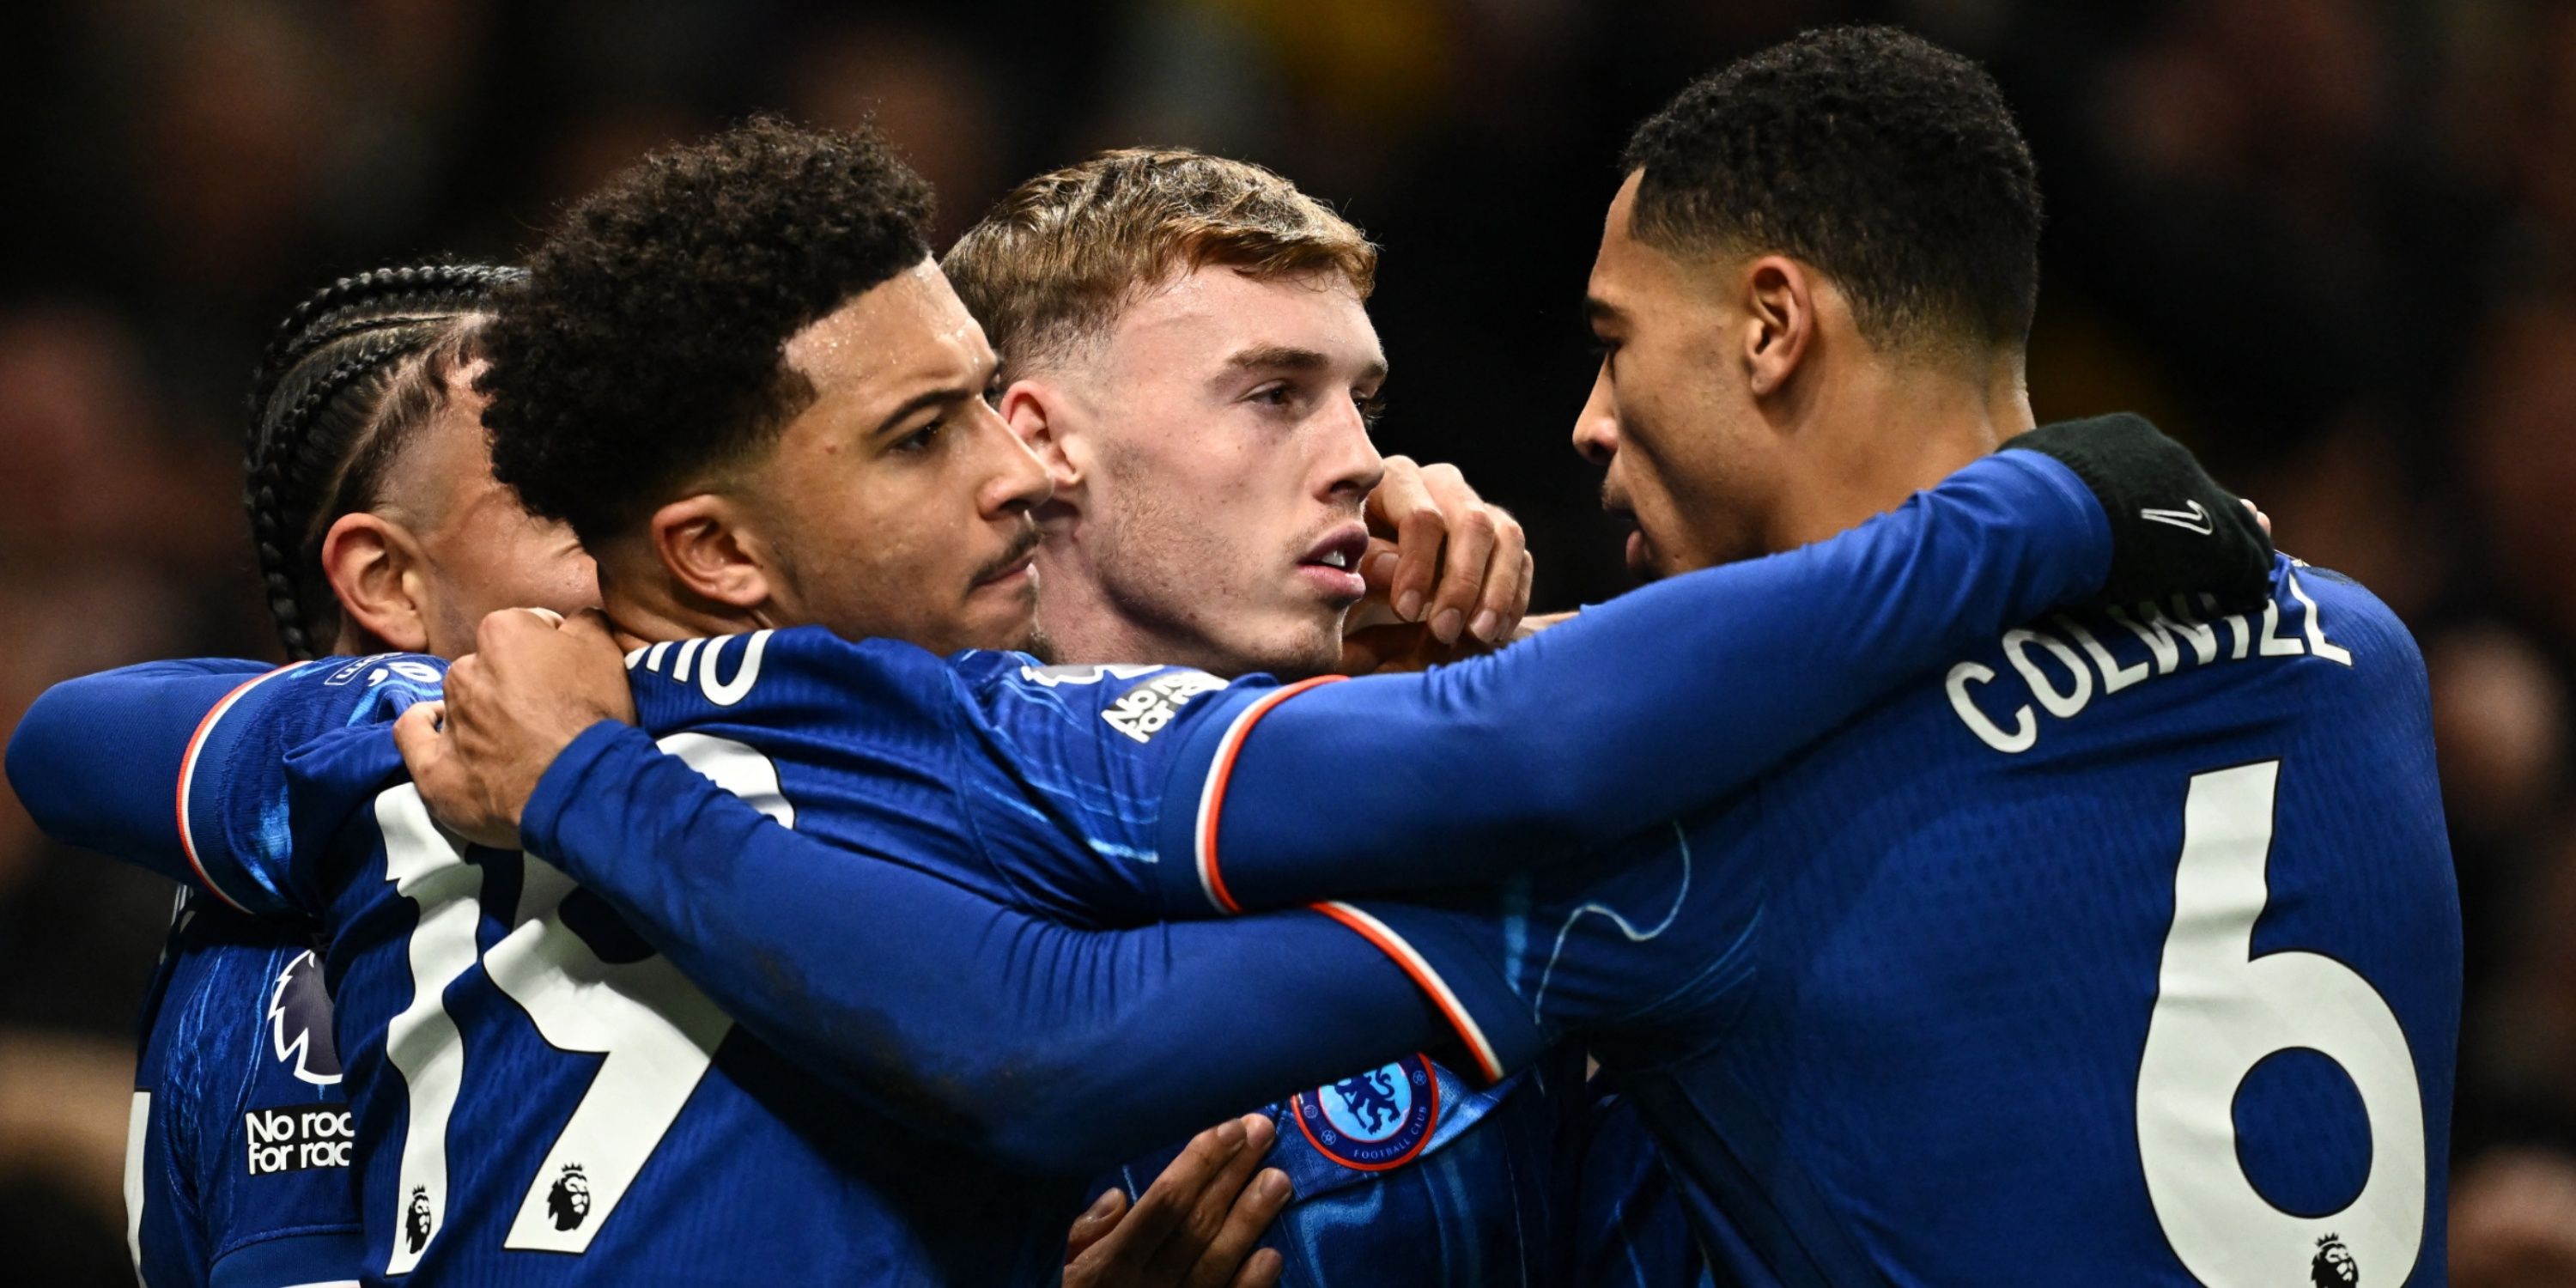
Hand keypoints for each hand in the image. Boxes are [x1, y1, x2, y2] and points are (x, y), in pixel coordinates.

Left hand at [393, 608, 636, 847]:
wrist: (578, 788)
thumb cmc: (594, 716)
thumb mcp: (607, 650)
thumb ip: (584, 621)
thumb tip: (571, 621)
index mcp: (503, 633)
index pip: (528, 627)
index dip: (553, 649)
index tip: (571, 674)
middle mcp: (466, 668)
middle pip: (491, 665)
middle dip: (514, 681)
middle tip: (548, 711)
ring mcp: (449, 717)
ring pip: (460, 699)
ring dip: (482, 710)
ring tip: (515, 738)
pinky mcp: (434, 767)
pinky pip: (412, 734)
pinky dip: (425, 727)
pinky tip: (439, 726)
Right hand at [1063, 1113, 1290, 1287]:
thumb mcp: (1049, 1271)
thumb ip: (1078, 1237)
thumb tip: (1117, 1198)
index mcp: (1108, 1267)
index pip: (1163, 1206)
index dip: (1198, 1164)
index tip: (1227, 1127)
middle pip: (1198, 1225)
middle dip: (1232, 1175)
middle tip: (1263, 1132)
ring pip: (1219, 1262)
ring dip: (1251, 1220)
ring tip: (1279, 1180)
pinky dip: (1252, 1285)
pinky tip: (1273, 1255)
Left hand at [1341, 456, 1533, 673]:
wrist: (1363, 579)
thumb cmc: (1345, 569)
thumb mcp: (1344, 568)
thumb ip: (1366, 565)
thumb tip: (1396, 569)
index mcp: (1394, 480)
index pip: (1421, 517)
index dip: (1417, 566)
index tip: (1405, 612)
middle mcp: (1441, 483)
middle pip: (1472, 522)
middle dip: (1462, 583)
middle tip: (1444, 631)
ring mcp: (1476, 506)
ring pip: (1506, 536)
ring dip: (1496, 590)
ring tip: (1479, 636)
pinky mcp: (1499, 534)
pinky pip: (1521, 558)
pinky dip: (1513, 597)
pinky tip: (1494, 632)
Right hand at [2004, 415, 2276, 613]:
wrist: (2041, 517)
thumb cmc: (2015, 497)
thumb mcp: (2022, 468)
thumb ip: (2040, 475)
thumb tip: (2016, 483)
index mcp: (2123, 435)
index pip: (2151, 467)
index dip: (2150, 498)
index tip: (2140, 525)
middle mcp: (2167, 455)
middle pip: (2196, 490)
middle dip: (2193, 520)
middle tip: (2183, 553)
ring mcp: (2199, 495)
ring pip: (2234, 523)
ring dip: (2232, 548)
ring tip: (2227, 580)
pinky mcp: (2217, 541)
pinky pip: (2247, 563)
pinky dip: (2243, 582)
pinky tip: (2238, 600)